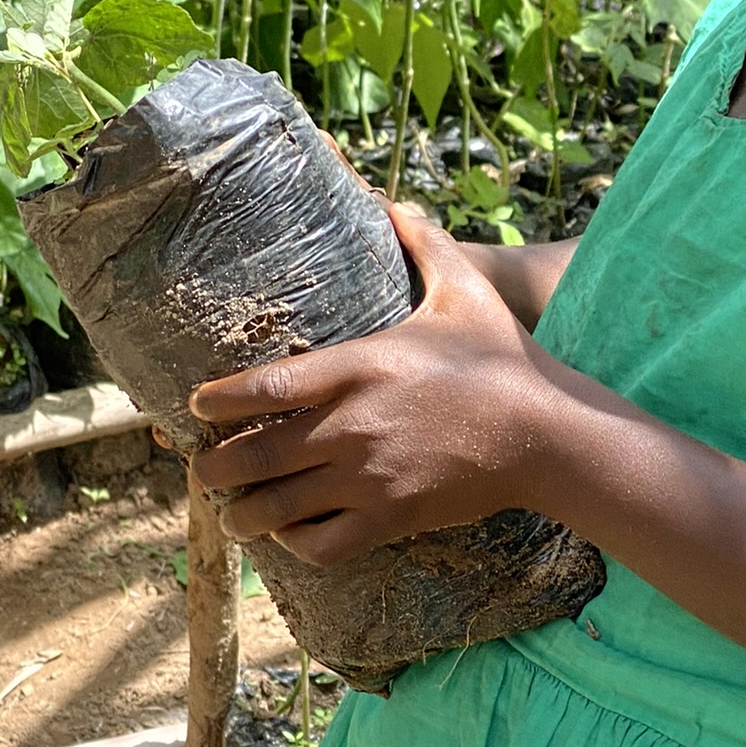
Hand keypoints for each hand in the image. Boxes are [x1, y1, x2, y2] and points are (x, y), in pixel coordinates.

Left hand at [187, 205, 559, 565]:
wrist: (546, 434)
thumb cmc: (503, 360)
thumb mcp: (465, 291)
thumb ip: (425, 244)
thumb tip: (394, 201)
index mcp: (361, 366)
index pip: (263, 388)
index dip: (217, 402)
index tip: (198, 405)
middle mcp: (353, 425)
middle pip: (252, 456)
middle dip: (213, 468)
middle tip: (202, 468)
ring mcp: (369, 477)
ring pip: (275, 508)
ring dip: (243, 514)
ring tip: (233, 512)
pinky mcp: (391, 518)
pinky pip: (321, 545)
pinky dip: (295, 544)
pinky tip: (290, 534)